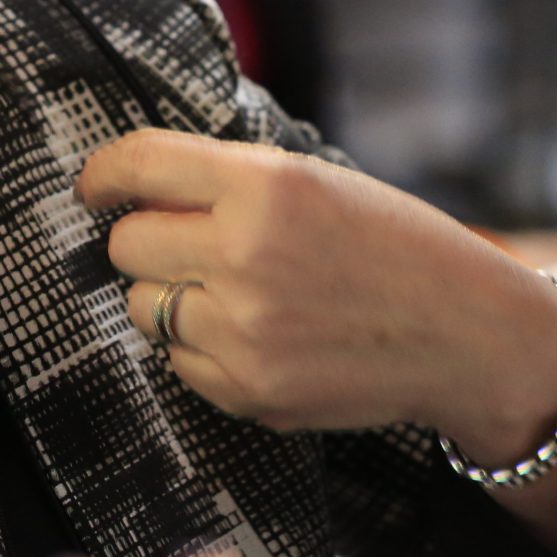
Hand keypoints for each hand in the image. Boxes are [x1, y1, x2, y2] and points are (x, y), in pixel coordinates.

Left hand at [77, 130, 556, 465]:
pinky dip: (200, 347)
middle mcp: (245, 255)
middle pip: (127, 244)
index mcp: (265, 185)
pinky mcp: (247, 390)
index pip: (138, 165)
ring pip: (143, 306)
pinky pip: (177, 361)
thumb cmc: (389, 244)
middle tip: (192, 242)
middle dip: (148, 239)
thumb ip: (226, 178)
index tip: (93, 185)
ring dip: (171, 294)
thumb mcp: (314, 178)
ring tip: (234, 291)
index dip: (102, 173)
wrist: (463, 334)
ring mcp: (243, 331)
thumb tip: (131, 183)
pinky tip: (258, 333)